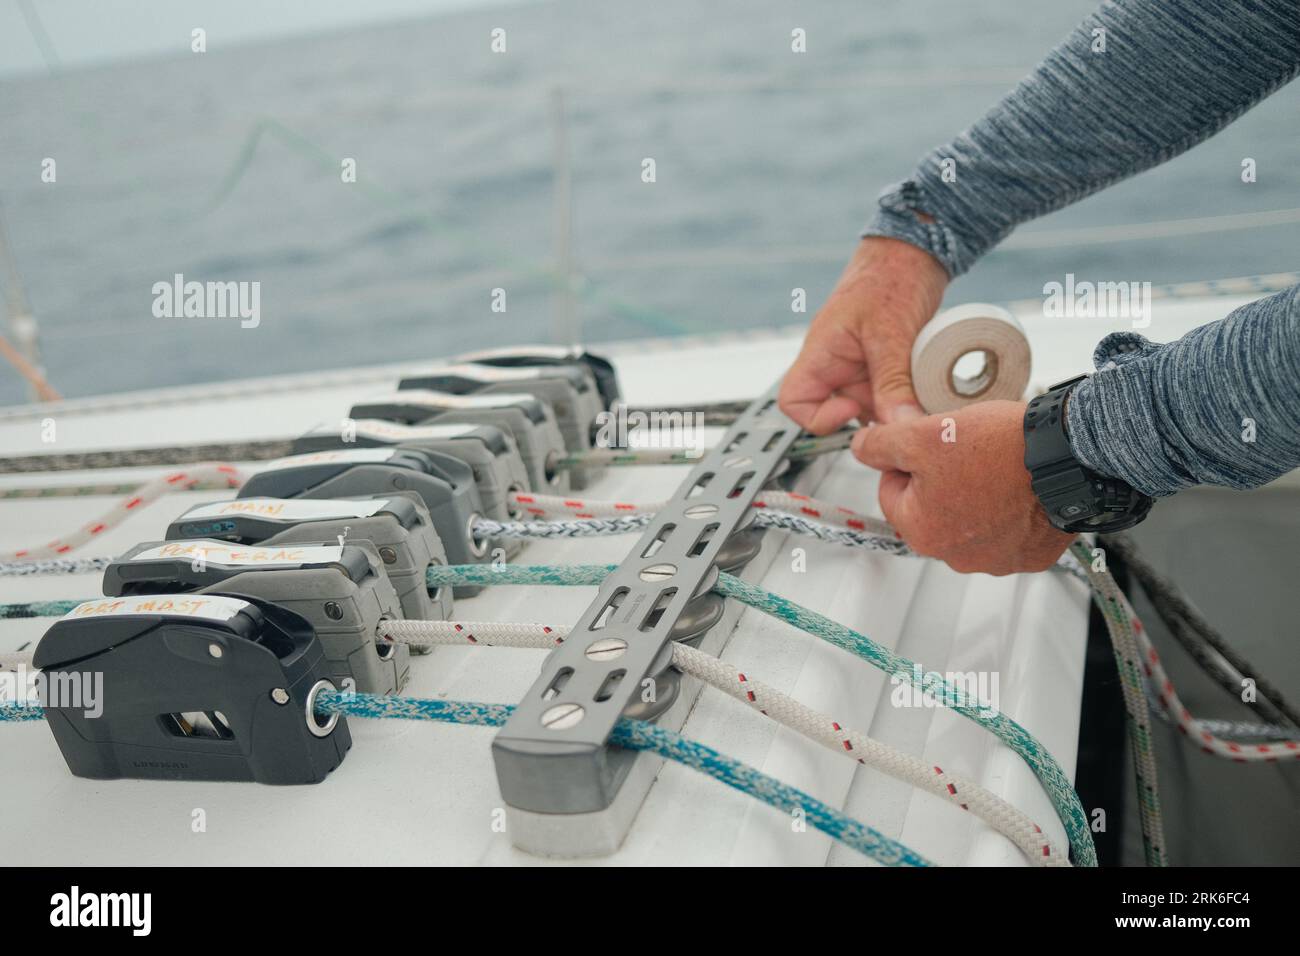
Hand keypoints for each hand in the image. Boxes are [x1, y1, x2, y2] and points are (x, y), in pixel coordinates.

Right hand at [779, 236, 948, 432]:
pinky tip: (926, 382)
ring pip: (872, 408)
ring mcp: (861, 368)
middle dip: (874, 414)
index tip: (854, 408)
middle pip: (842, 413)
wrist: (918, 253)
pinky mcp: (884, 368)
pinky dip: (909, 396)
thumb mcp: (892, 334)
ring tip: (921, 386)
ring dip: (896, 406)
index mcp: (821, 353)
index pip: (794, 403)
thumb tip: (900, 426)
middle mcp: (837, 366)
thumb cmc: (892, 277)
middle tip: (905, 405)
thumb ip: (893, 383)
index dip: (819, 417)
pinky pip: (891, 395)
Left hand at [851, 400, 1074, 574]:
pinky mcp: (1031, 556)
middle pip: (930, 509)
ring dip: (974, 495)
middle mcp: (956, 556)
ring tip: (996, 467)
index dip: (907, 460)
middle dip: (941, 480)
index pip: (892, 492)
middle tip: (966, 452)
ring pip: (968, 520)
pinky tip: (1017, 486)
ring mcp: (996, 560)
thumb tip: (862, 448)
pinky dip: (1009, 510)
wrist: (1071, 457)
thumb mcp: (924, 434)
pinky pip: (1007, 532)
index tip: (930, 445)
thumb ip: (882, 444)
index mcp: (922, 531)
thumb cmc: (1002, 449)